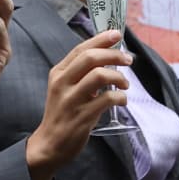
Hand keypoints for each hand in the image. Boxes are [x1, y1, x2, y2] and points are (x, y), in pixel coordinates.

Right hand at [23, 30, 133, 179]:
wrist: (50, 145)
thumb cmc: (63, 114)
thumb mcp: (66, 89)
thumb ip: (82, 74)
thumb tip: (109, 57)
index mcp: (59, 73)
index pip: (80, 49)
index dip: (101, 39)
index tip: (117, 34)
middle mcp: (62, 83)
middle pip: (90, 58)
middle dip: (113, 55)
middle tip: (128, 60)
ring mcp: (71, 99)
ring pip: (99, 75)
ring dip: (118, 77)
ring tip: (125, 84)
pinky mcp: (82, 116)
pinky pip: (107, 99)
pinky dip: (120, 97)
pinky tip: (122, 100)